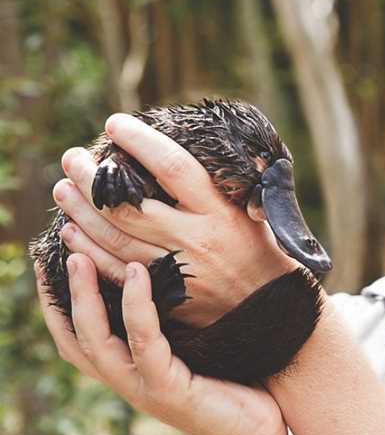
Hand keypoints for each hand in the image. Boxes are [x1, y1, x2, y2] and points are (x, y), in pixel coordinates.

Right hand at [35, 255, 286, 434]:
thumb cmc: (232, 385)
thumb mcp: (194, 347)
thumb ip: (172, 321)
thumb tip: (164, 273)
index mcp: (128, 370)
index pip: (77, 337)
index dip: (58, 302)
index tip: (52, 260)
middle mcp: (127, 380)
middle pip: (76, 337)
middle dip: (62, 293)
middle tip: (61, 250)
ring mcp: (143, 387)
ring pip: (97, 341)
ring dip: (85, 297)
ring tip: (81, 257)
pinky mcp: (168, 389)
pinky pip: (144, 342)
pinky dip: (137, 306)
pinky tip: (138, 273)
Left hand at [54, 114, 296, 326]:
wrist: (270, 310)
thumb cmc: (261, 249)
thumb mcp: (257, 209)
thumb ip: (230, 181)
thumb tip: (209, 144)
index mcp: (219, 212)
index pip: (173, 168)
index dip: (140, 143)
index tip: (116, 124)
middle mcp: (195, 241)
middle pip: (129, 205)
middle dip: (93, 178)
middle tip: (73, 157)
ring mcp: (177, 271)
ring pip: (114, 237)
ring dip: (82, 211)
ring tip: (64, 188)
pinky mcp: (164, 297)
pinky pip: (114, 271)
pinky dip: (87, 250)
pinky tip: (71, 232)